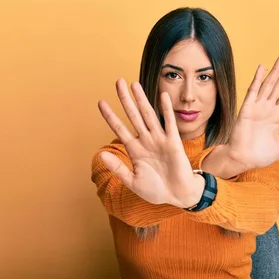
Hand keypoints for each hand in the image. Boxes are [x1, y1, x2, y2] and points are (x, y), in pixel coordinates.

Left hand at [97, 79, 203, 208]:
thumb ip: (118, 168)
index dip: (110, 116)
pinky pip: (169, 123)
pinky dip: (166, 110)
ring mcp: (160, 140)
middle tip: (118, 82)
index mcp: (135, 150)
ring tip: (134, 84)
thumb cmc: (157, 190)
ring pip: (148, 115)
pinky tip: (162, 96)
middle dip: (125, 100)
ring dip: (141, 100)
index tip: (100, 102)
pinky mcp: (173, 142)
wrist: (177, 196)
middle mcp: (146, 141)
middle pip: (133, 116)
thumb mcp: (133, 181)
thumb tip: (101, 154)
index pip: (120, 129)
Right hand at [227, 53, 278, 170]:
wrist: (242, 160)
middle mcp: (268, 108)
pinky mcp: (247, 109)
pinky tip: (262, 68)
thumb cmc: (260, 154)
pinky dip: (258, 79)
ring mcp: (257, 107)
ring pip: (268, 84)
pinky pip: (253, 91)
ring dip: (275, 70)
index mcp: (277, 115)